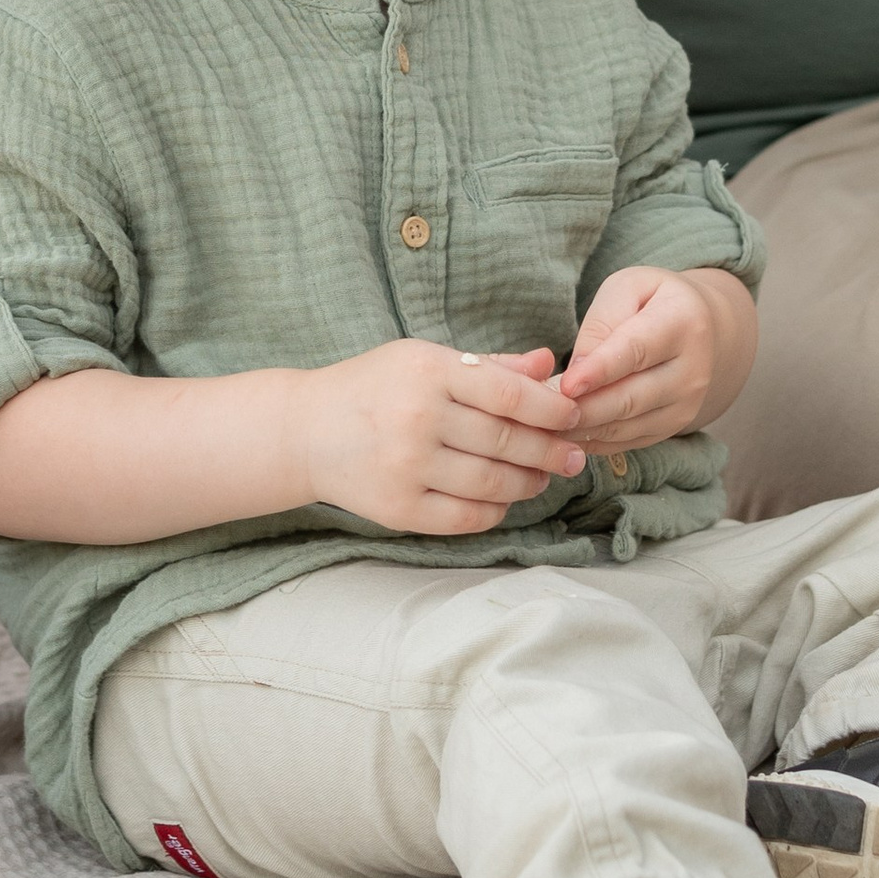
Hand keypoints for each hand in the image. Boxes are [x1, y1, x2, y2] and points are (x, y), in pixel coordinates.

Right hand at [293, 339, 586, 535]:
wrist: (306, 431)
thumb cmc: (374, 387)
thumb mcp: (424, 360)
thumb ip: (488, 365)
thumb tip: (548, 363)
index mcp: (429, 372)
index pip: (509, 395)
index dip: (551, 410)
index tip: (572, 417)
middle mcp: (418, 418)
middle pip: (508, 441)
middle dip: (550, 451)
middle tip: (572, 456)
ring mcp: (407, 467)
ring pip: (493, 483)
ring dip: (529, 483)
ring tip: (541, 477)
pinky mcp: (399, 509)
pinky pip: (467, 517)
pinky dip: (495, 510)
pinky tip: (503, 498)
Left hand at [559, 265, 754, 450]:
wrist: (699, 326)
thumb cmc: (651, 301)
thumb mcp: (626, 289)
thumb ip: (601, 324)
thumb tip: (576, 374)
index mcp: (683, 322)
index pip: (636, 351)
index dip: (600, 371)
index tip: (566, 386)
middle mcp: (693, 370)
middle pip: (631, 398)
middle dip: (584, 409)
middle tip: (542, 413)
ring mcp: (687, 404)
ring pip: (627, 426)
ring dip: (584, 429)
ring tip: (544, 426)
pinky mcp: (675, 426)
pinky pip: (629, 441)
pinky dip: (595, 441)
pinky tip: (565, 435)